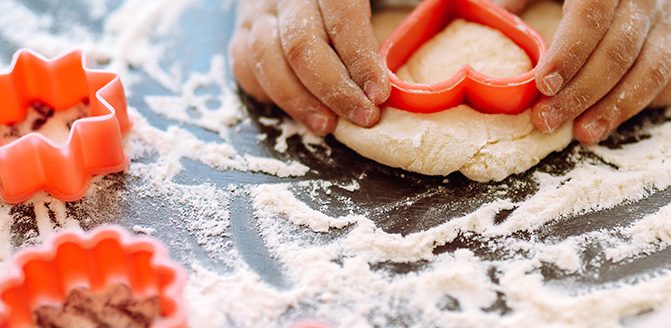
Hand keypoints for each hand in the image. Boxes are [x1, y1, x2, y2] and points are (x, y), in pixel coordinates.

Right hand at [229, 0, 389, 135]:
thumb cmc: (348, 1)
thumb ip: (404, 10)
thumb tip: (429, 35)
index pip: (342, 18)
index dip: (360, 59)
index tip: (379, 94)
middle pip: (301, 45)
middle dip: (333, 90)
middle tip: (362, 117)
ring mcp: (258, 12)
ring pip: (266, 58)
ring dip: (298, 100)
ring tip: (327, 125)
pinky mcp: (241, 31)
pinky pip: (244, 66)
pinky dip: (269, 94)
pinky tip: (297, 109)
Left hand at [530, 0, 670, 143]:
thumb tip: (491, 14)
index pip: (592, 16)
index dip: (569, 53)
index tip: (543, 85)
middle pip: (620, 51)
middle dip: (582, 93)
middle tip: (548, 121)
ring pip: (654, 69)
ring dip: (617, 107)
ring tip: (584, 133)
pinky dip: (653, 99)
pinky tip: (620, 115)